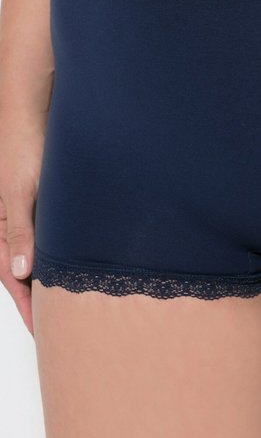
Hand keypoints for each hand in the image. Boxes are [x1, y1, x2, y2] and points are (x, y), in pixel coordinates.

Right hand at [0, 106, 46, 337]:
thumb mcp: (21, 192)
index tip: (40, 330)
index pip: (11, 275)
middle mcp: (13, 218)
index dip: (25, 302)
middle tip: (57, 322)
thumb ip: (20, 231)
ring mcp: (30, 207)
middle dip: (37, 295)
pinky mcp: (47, 194)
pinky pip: (51, 229)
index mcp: (1, 224)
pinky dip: (60, 247)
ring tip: (69, 297)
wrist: (35, 107)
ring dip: (49, 272)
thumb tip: (21, 272)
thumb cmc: (23, 144)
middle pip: (22, 267)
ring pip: (39, 248)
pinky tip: (76, 256)